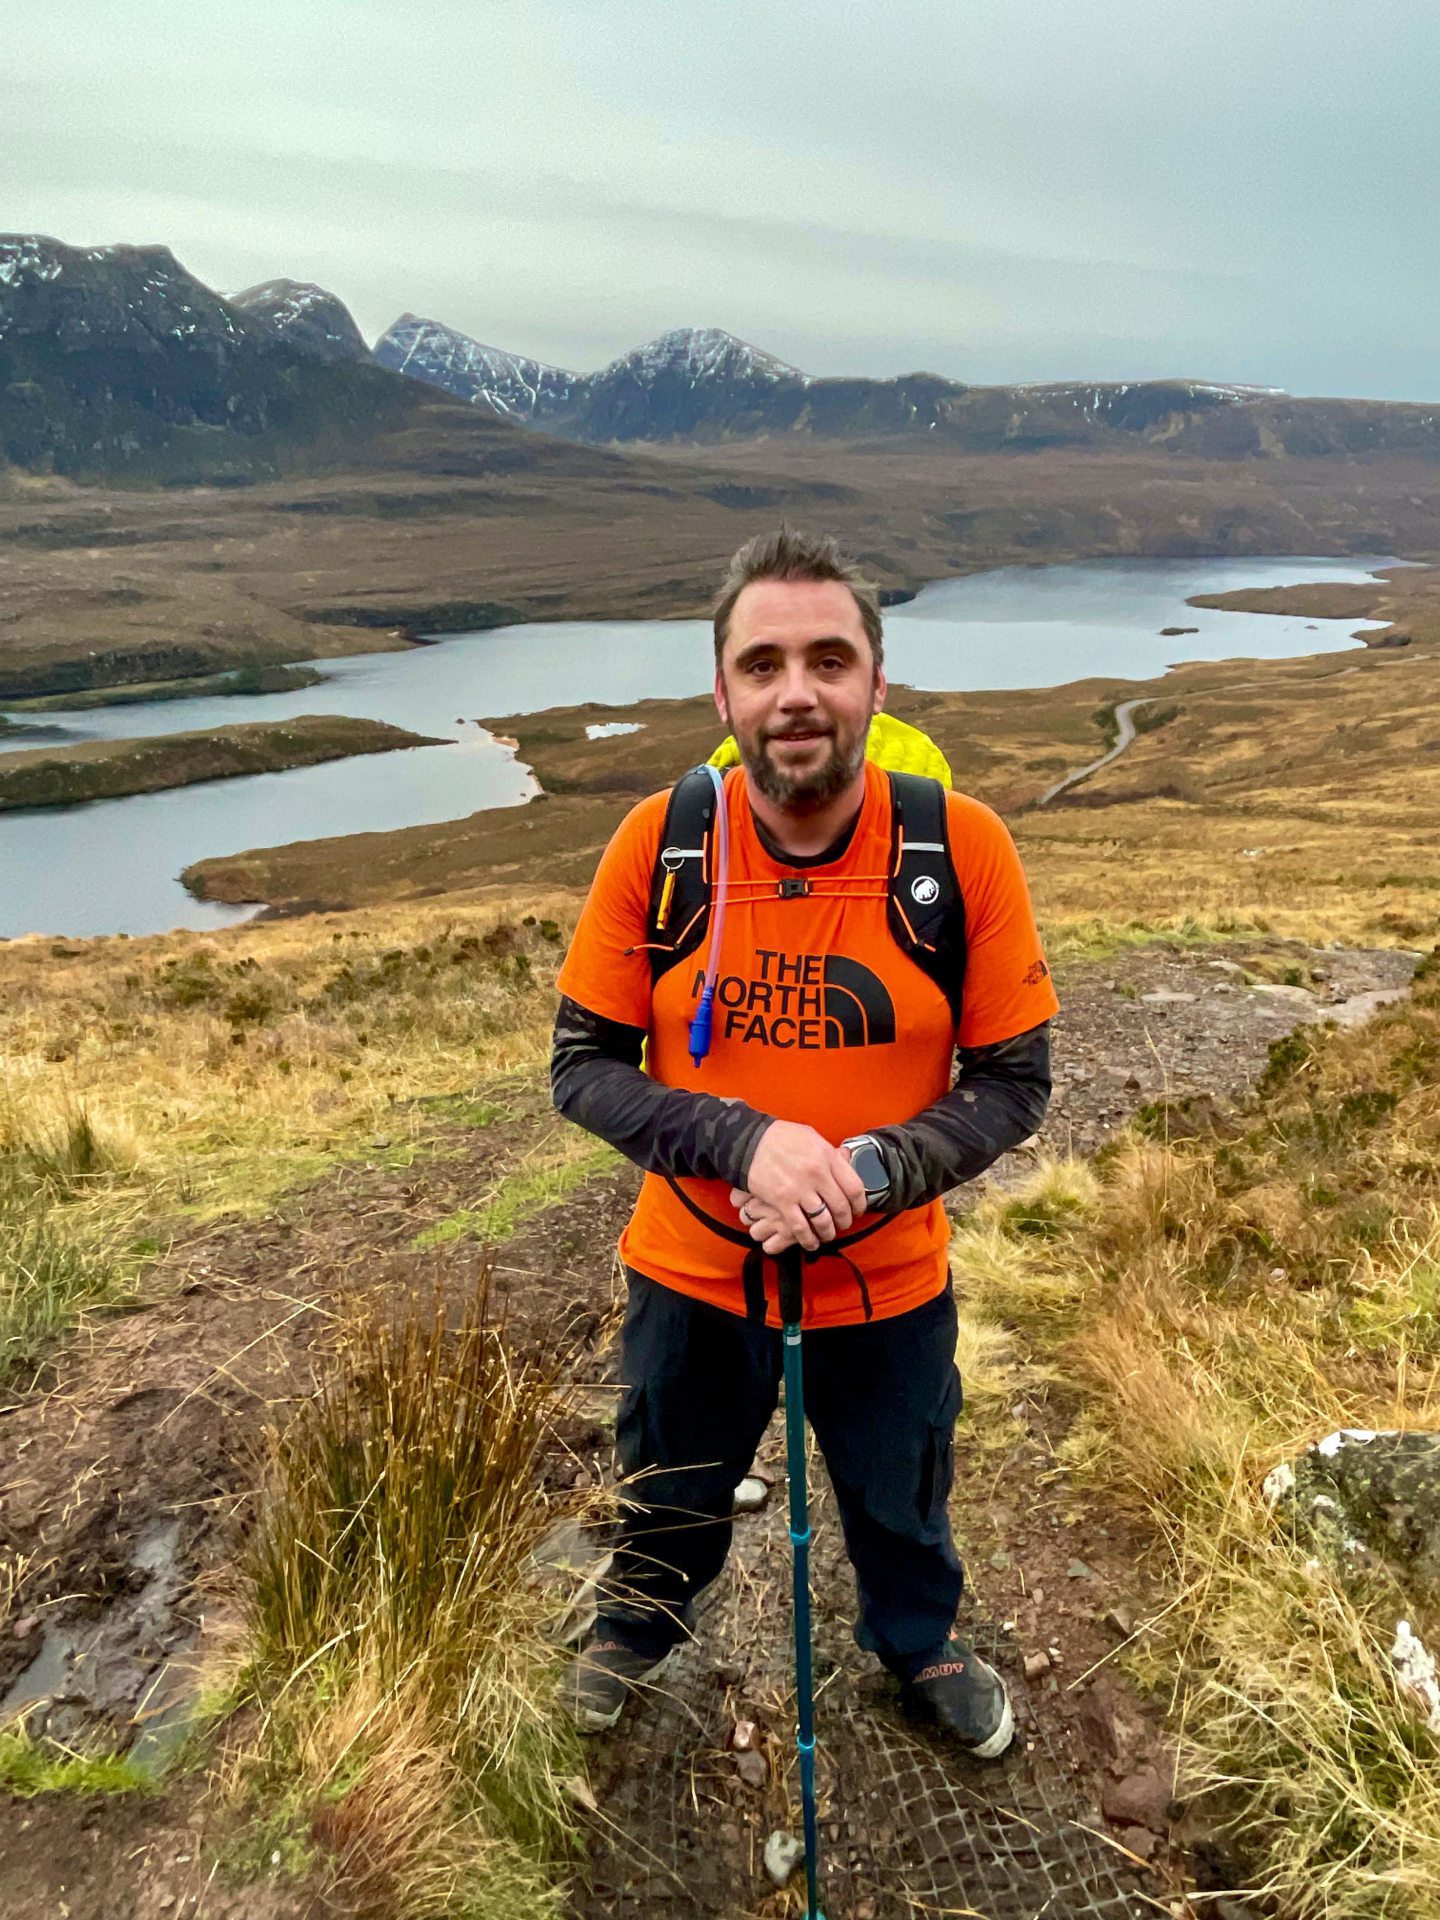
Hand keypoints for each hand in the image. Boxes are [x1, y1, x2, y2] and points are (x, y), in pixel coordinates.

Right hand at [730, 1120, 866, 1251]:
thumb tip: (846, 1159)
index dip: (860, 1204)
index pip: (854, 1187)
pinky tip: (811, 1242)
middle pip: (841, 1207)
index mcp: (827, 1157)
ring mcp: (800, 1189)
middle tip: (843, 1224)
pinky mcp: (782, 1202)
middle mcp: (817, 1174)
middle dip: (845, 1220)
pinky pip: (800, 1227)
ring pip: (823, 1220)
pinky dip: (808, 1239)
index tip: (858, 1209)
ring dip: (828, 1232)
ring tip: (828, 1234)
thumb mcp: (812, 1137)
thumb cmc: (780, 1137)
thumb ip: (830, 1153)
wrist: (749, 1141)